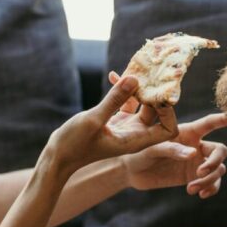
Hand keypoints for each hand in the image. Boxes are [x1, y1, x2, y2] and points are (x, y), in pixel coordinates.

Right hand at [49, 76, 178, 173]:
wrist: (57, 157)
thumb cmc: (74, 144)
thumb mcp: (94, 120)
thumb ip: (114, 100)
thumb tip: (134, 78)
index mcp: (136, 140)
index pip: (168, 129)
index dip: (168, 112)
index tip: (155, 95)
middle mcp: (135, 134)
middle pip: (159, 113)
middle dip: (156, 94)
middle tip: (150, 74)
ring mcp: (125, 126)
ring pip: (142, 104)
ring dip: (140, 88)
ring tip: (135, 70)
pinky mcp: (114, 120)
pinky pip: (127, 101)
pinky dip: (123, 90)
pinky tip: (114, 76)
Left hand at [122, 113, 226, 196]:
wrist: (131, 171)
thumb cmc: (139, 151)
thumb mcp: (151, 148)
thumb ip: (171, 149)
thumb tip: (193, 155)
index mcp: (187, 131)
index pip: (209, 123)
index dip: (224, 119)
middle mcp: (196, 146)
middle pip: (220, 151)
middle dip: (215, 162)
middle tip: (200, 172)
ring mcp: (197, 163)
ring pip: (219, 170)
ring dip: (209, 180)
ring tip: (192, 188)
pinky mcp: (194, 178)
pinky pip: (213, 183)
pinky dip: (211, 188)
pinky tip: (199, 194)